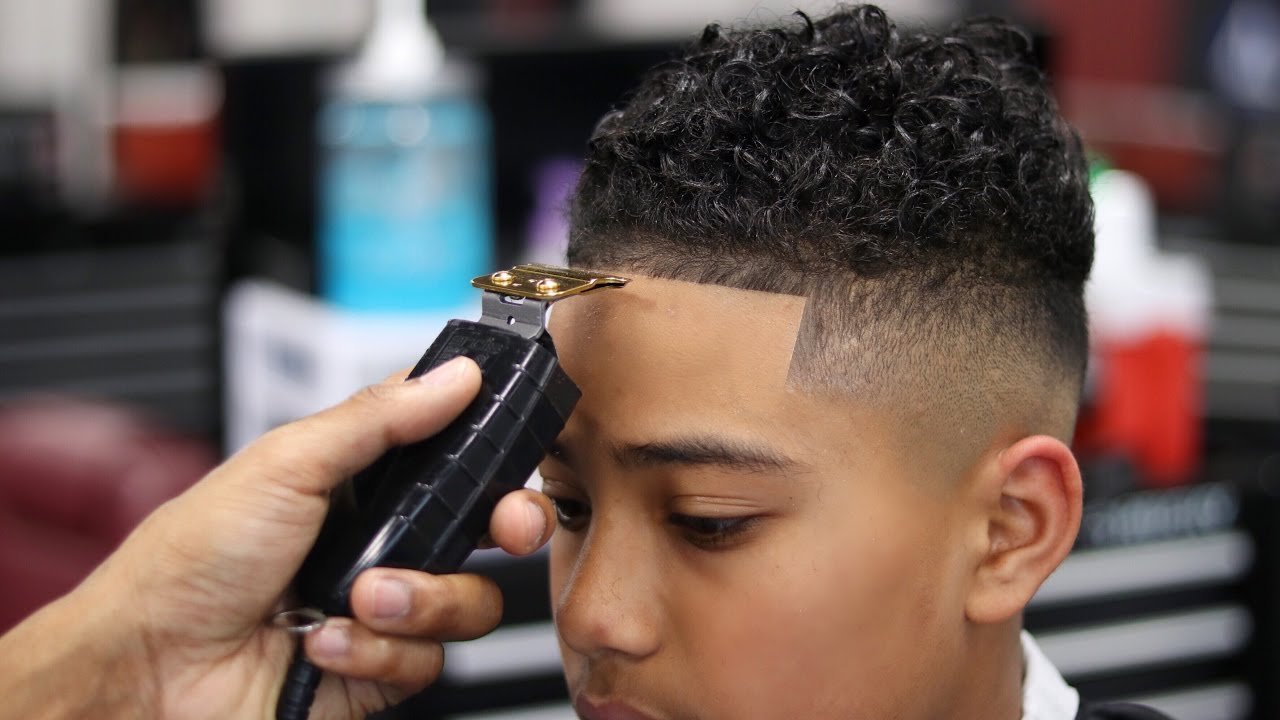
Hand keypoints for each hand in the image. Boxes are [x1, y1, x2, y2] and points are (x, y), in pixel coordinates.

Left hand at [0, 357, 556, 719]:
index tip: (519, 449)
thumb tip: (454, 375)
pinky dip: (377, 652)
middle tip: (504, 527)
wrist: (152, 669)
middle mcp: (384, 540)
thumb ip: (379, 418)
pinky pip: (428, 660)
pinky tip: (322, 642)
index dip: (496, 451)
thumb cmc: (192, 560)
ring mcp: (386, 606)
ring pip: (471, 600)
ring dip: (419, 599)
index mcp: (363, 479)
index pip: (455, 452)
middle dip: (507, 525)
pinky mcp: (381, 667)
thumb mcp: (287, 463)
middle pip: (487, 526)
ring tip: (359, 598)